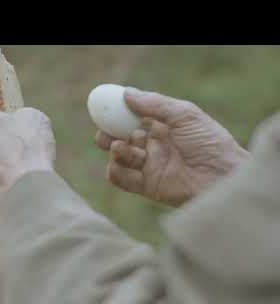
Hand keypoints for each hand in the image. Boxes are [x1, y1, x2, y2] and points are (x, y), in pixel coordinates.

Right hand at [96, 88, 250, 206]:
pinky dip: (114, 172)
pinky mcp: (149, 187)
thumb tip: (126, 94)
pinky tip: (115, 163)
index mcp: (163, 128)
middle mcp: (155, 147)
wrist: (223, 176)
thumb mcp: (184, 115)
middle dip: (109, 135)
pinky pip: (123, 180)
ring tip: (118, 146)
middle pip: (122, 139)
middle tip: (103, 133)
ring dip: (115, 151)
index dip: (119, 115)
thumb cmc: (210, 142)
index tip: (106, 109)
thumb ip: (154, 104)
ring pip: (121, 158)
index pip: (134, 120)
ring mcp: (151, 167)